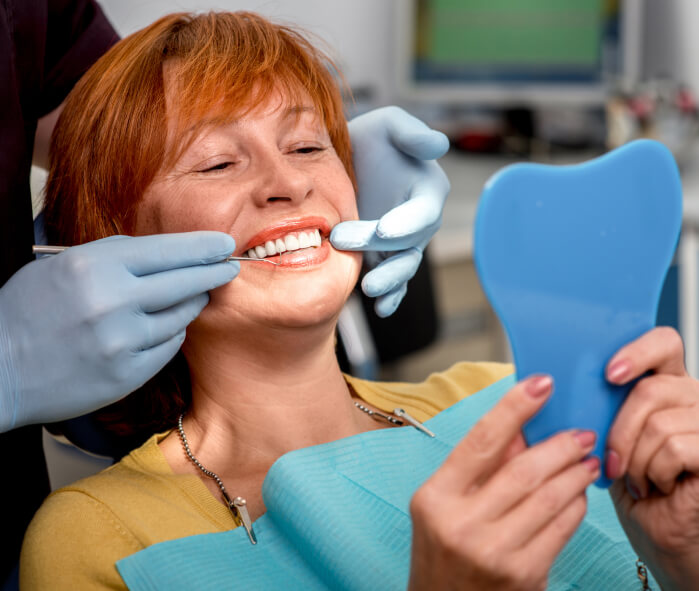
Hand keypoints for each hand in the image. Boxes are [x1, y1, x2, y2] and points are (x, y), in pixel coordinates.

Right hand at [0, 232, 237, 431]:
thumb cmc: (28, 312)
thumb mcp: (63, 266)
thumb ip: (114, 257)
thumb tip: (166, 254)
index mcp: (94, 266)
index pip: (167, 250)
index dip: (202, 247)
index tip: (224, 243)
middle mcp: (112, 301)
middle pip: (185, 281)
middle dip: (213, 272)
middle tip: (230, 267)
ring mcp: (122, 341)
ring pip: (181, 316)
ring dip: (192, 303)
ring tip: (196, 295)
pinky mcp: (126, 374)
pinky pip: (168, 346)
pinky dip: (171, 334)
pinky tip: (167, 327)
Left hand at [330, 106, 449, 316]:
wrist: (344, 162)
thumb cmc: (371, 139)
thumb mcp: (388, 124)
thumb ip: (411, 134)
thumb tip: (438, 145)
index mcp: (427, 190)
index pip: (423, 211)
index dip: (407, 222)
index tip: (384, 229)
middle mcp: (419, 221)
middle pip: (408, 243)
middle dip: (381, 248)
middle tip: (343, 240)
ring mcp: (402, 243)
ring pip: (403, 267)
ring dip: (389, 280)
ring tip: (369, 289)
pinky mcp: (384, 257)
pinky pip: (393, 281)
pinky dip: (391, 297)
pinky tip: (381, 308)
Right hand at [408, 375, 599, 590]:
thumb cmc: (443, 550)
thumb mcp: (444, 503)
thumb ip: (479, 466)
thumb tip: (522, 427)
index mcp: (435, 497)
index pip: (480, 441)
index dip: (514, 407)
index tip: (541, 383)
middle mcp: (462, 524)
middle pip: (524, 470)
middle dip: (560, 445)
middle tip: (581, 432)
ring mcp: (494, 552)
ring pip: (549, 498)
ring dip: (575, 473)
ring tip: (586, 459)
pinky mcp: (524, 575)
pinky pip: (562, 528)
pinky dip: (575, 505)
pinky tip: (578, 493)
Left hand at [605, 327, 698, 589]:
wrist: (662, 535)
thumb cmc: (634, 485)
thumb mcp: (610, 435)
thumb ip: (601, 402)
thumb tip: (559, 381)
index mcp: (667, 383)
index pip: (664, 342)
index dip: (638, 352)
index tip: (609, 374)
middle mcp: (694, 396)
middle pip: (651, 389)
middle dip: (620, 431)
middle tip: (612, 461)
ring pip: (660, 423)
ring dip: (637, 460)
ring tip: (640, 479)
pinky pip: (676, 447)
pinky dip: (656, 472)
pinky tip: (660, 486)